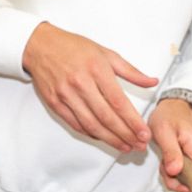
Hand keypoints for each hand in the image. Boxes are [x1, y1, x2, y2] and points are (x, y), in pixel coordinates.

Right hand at [21, 22, 155, 152]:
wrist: (39, 45)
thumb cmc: (73, 47)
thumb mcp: (105, 53)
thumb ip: (130, 70)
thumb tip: (152, 82)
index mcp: (96, 69)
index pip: (118, 102)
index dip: (133, 121)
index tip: (144, 133)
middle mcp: (80, 83)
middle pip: (106, 117)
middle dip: (125, 134)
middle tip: (138, 145)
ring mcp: (65, 95)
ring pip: (91, 124)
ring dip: (110, 139)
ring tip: (125, 146)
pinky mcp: (54, 103)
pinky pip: (76, 124)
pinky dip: (91, 134)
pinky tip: (104, 138)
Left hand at [151, 98, 191, 191]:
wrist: (175, 106)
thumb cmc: (170, 116)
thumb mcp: (163, 131)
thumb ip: (170, 152)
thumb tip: (175, 170)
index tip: (180, 185)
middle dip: (180, 182)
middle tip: (166, 169)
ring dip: (177, 177)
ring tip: (166, 161)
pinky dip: (178, 172)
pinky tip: (171, 161)